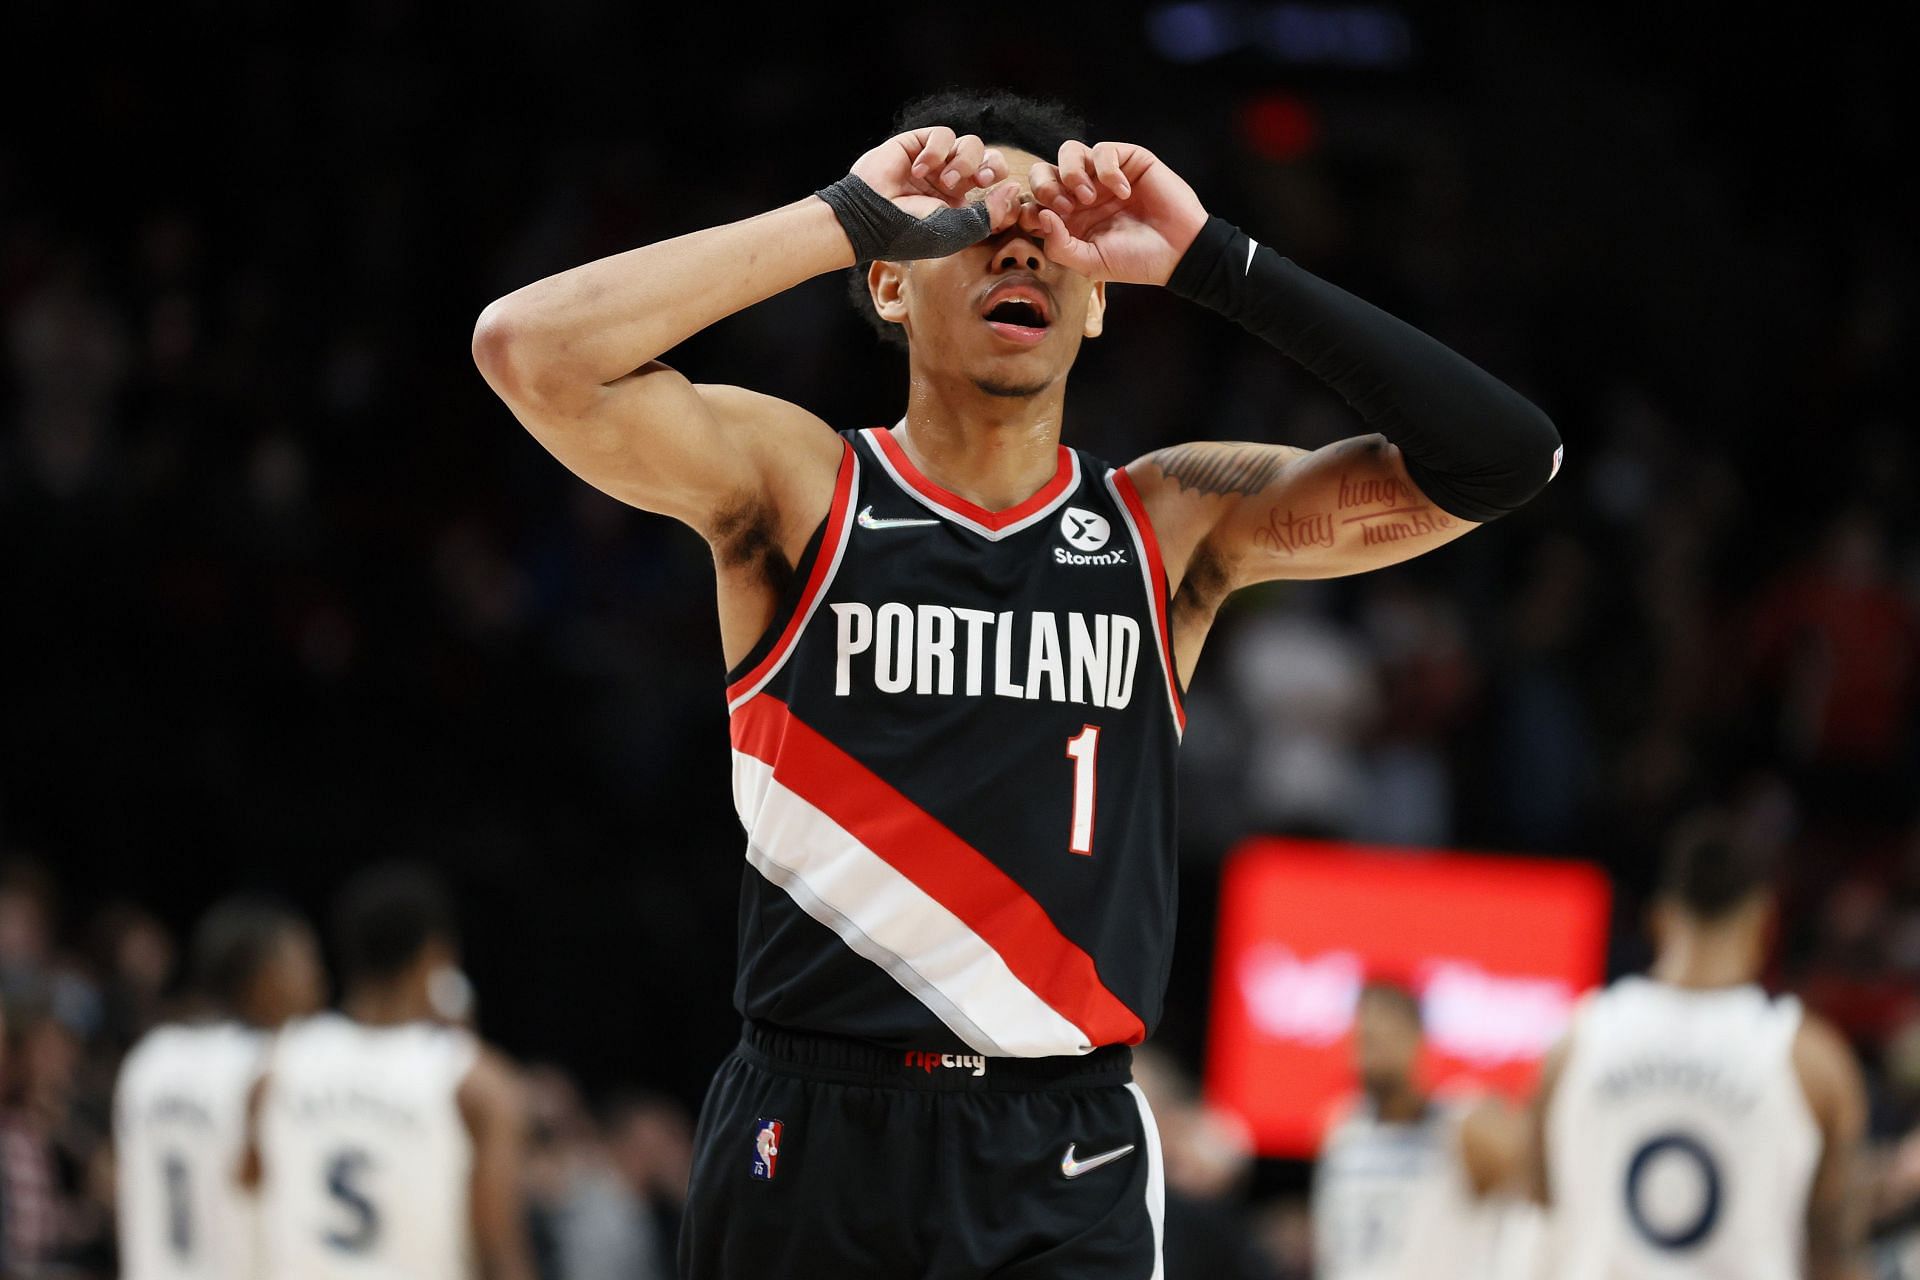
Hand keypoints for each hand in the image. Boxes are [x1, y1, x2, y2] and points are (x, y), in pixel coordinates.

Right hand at [849, 126, 1022, 230]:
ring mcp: (937, 163)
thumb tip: (1014, 189)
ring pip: (971, 145)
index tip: (1003, 197)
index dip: (1005, 192)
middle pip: (992, 161)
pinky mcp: (919, 143)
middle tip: (982, 181)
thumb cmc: (910, 232)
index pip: (998, 190)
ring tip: (944, 180)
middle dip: (992, 168)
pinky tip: (920, 168)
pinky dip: (936, 151)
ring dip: (963, 162)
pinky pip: (943, 135)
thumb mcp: (956, 231)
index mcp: (964, 207)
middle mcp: (953, 183)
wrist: (868, 217)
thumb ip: (989, 215)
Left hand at [1021, 141, 1208, 284]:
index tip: (1042, 220)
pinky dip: (1107, 169)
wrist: (1179, 252)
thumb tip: (1039, 215)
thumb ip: (1060, 246)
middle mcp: (1082, 194)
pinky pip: (1103, 149)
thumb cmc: (1136, 261)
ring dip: (1070, 172)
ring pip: (1068, 151)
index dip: (1029, 206)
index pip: (1034, 201)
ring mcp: (1103, 176)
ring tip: (1087, 196)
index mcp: (1069, 219)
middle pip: (1043, 171)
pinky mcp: (1127, 160)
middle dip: (1044, 185)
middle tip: (1064, 206)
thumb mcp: (1091, 263)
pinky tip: (1123, 191)